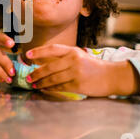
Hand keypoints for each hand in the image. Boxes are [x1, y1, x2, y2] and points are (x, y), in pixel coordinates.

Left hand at [25, 44, 139, 96]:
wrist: (112, 76)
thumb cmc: (93, 67)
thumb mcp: (80, 56)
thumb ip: (64, 58)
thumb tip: (43, 63)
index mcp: (73, 51)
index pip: (52, 49)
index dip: (38, 52)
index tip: (27, 55)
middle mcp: (74, 60)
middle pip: (49, 66)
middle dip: (36, 73)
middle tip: (28, 78)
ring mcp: (76, 72)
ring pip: (52, 79)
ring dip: (41, 83)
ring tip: (34, 85)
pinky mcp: (78, 85)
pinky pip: (59, 87)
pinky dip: (50, 89)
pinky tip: (44, 89)